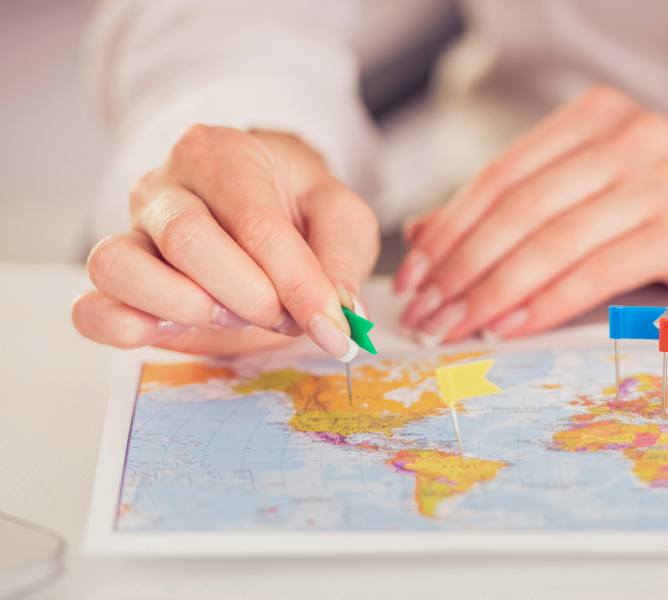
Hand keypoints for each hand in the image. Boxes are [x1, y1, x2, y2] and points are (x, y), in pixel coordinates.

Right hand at [73, 126, 378, 355]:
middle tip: (282, 315)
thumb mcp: (339, 218)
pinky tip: (164, 331)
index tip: (334, 329)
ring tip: (230, 315)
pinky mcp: (117, 283)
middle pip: (187, 240)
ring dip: (185, 308)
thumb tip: (343, 317)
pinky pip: (90, 308)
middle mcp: (165, 187)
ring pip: (121, 267)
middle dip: (248, 296)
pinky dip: (121, 327)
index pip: (255, 223)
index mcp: (222, 155)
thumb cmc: (298, 208)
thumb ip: (342, 262)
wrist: (262, 206)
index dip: (298, 285)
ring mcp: (131, 232)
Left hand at [394, 87, 667, 344]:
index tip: (413, 278)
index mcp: (590, 119)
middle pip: (517, 209)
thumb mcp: (585, 200)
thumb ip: (512, 210)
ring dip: (491, 292)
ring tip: (455, 328)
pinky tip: (510, 327)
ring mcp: (659, 173)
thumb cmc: (666, 217)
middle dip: (460, 269)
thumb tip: (421, 235)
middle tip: (425, 315)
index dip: (448, 231)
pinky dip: (544, 303)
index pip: (498, 177)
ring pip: (550, 241)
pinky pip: (594, 270)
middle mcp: (624, 134)